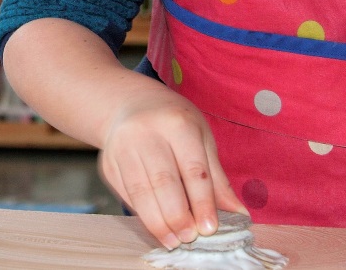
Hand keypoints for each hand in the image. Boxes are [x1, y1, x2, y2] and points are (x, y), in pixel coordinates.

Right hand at [98, 86, 247, 249]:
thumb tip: (238, 212)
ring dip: (157, 222)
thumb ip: (216, 177)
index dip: (202, 201)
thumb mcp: (201, 138)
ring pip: (140, 192)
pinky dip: (142, 215)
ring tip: (173, 240)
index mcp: (177, 123)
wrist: (130, 104)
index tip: (209, 228)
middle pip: (163, 182)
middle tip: (190, 238)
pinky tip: (156, 228)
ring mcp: (122, 148)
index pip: (192, 168)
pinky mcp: (108, 164)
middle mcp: (146, 133)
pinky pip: (126, 194)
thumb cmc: (174, 122)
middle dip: (178, 215)